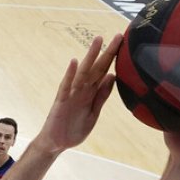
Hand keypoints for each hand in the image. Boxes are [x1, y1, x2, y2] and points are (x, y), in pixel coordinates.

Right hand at [38, 34, 121, 153]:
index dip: (114, 58)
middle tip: (117, 36)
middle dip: (106, 52)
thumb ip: (102, 95)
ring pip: (83, 72)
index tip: (123, 44)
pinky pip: (66, 86)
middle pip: (96, 67)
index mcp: (91, 92)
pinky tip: (74, 62)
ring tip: (98, 41)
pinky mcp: (61, 101)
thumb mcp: (94, 113)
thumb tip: (112, 76)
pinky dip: (70, 74)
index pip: (104, 71)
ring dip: (90, 56)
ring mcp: (71, 94)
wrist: (56, 143)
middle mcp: (82, 90)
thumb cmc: (74, 128)